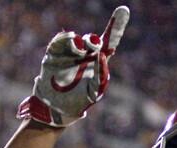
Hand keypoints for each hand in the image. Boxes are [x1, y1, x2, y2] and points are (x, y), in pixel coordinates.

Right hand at [19, 6, 129, 127]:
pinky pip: (59, 41)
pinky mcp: (54, 53)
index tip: (123, 11)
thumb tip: (102, 55)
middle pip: (92, 40)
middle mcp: (85, 54)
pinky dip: (63, 39)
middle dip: (93, 41)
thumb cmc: (77, 102)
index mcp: (98, 62)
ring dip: (77, 42)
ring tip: (78, 50)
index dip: (116, 26)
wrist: (53, 108)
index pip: (110, 41)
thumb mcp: (93, 92)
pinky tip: (67, 42)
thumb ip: (101, 76)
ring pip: (76, 39)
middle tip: (93, 44)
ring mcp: (69, 52)